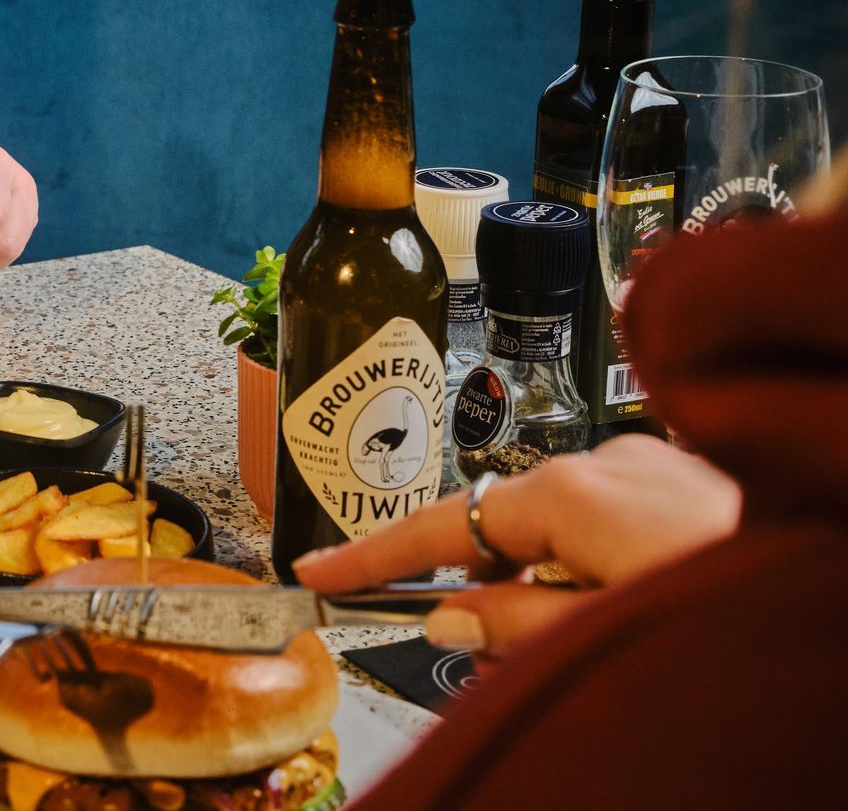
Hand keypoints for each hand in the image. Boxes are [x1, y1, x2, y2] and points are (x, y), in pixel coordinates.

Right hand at [292, 436, 739, 657]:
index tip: (317, 575)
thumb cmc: (729, 608)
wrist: (838, 570)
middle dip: (489, 589)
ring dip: (557, 584)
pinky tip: (636, 601)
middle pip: (503, 526)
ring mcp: (651, 463)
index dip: (372, 557)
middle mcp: (605, 461)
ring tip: (602, 634)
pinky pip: (610, 521)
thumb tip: (454, 618)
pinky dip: (600, 566)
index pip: (441, 524)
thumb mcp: (598, 637)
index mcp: (571, 492)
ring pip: (562, 529)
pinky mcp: (688, 475)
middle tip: (493, 651)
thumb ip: (513, 623)